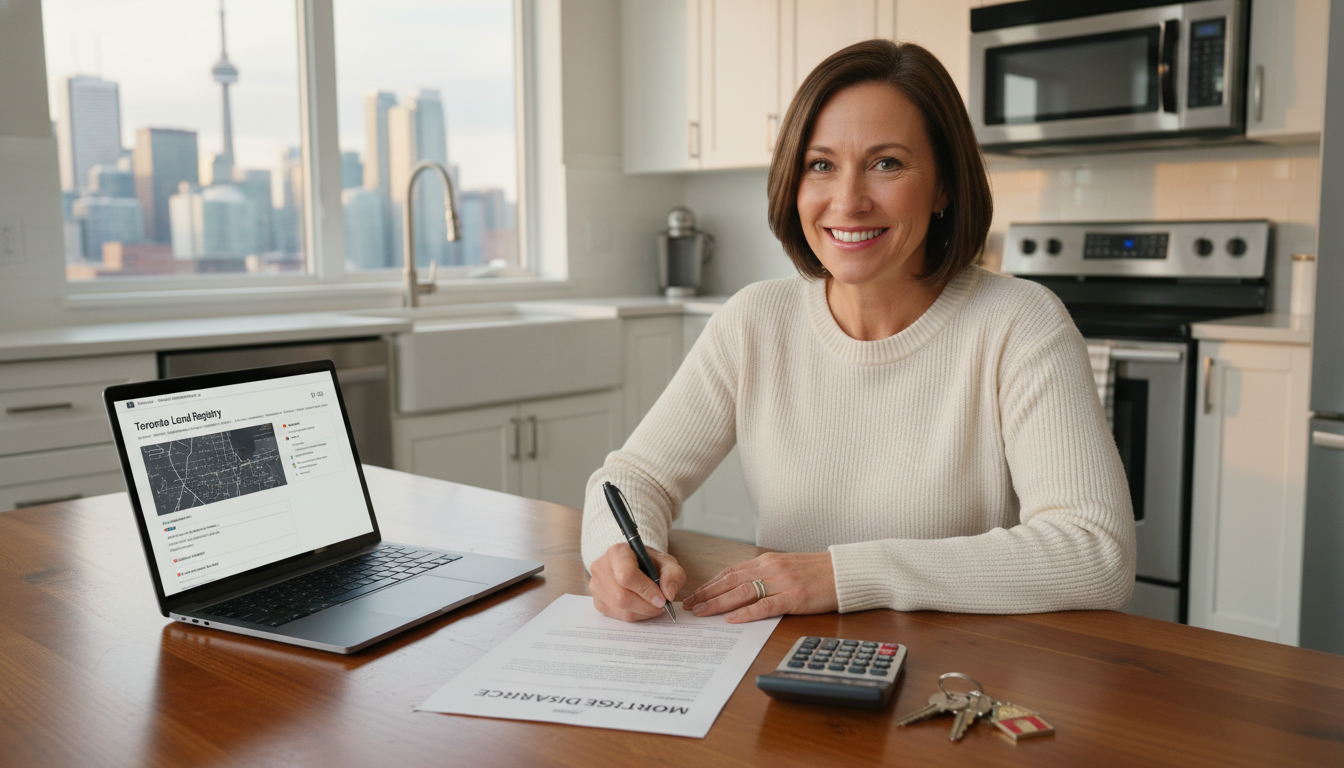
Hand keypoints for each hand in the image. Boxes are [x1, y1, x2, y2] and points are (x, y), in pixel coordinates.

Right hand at [588, 542, 686, 621]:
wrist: (634, 564)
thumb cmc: (649, 563)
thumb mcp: (666, 562)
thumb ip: (673, 574)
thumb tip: (668, 594)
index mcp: (617, 552)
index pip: (627, 575)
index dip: (646, 590)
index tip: (661, 599)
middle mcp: (601, 568)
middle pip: (622, 597)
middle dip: (646, 606)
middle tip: (661, 606)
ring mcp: (596, 586)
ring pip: (620, 609)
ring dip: (642, 612)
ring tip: (653, 606)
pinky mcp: (597, 601)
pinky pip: (617, 616)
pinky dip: (635, 615)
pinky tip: (642, 606)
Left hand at [682, 552, 836, 623]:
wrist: (846, 571)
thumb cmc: (818, 572)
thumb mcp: (787, 567)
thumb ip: (765, 575)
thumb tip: (742, 588)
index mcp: (767, 561)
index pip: (730, 572)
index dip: (710, 584)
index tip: (694, 594)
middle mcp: (770, 568)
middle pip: (730, 581)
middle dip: (706, 593)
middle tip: (688, 605)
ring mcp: (782, 582)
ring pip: (742, 591)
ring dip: (718, 602)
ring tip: (701, 612)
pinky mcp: (794, 596)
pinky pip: (766, 605)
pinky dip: (746, 612)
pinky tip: (732, 618)